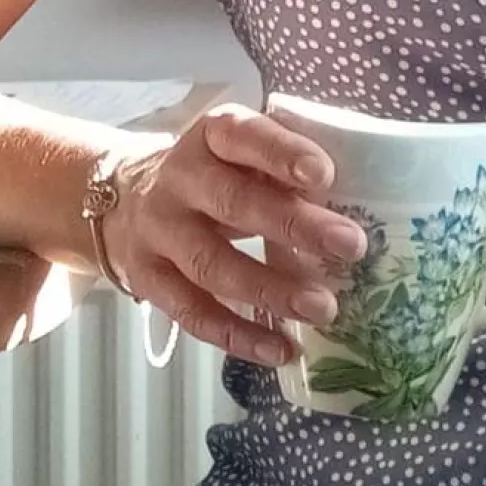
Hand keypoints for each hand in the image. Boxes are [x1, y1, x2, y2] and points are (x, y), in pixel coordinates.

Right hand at [103, 105, 367, 363]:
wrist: (120, 197)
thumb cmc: (214, 173)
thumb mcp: (241, 153)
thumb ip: (287, 168)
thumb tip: (364, 200)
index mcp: (210, 137)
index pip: (243, 135)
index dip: (281, 153)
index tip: (324, 174)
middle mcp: (179, 179)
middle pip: (233, 202)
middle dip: (295, 226)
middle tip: (351, 246)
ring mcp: (159, 231)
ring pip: (212, 265)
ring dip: (271, 290)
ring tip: (324, 308)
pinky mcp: (148, 278)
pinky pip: (193, 313)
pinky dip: (239, 336)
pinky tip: (282, 350)